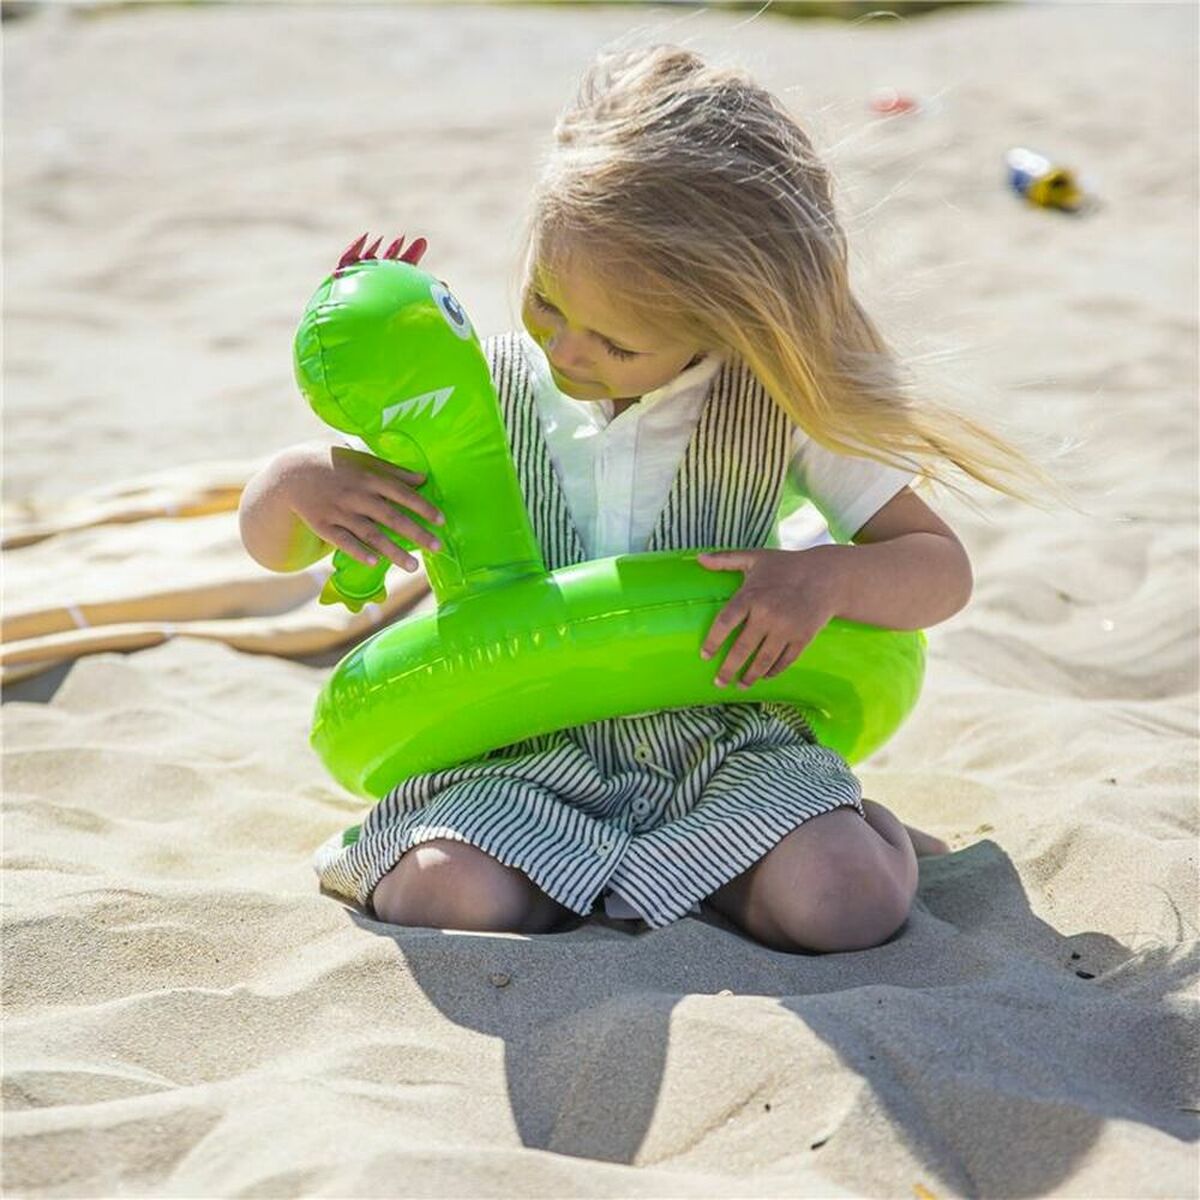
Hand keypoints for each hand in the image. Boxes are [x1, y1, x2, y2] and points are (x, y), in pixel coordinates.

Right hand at [283, 443, 445, 572]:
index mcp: (369, 478)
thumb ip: (393, 472)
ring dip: (393, 551)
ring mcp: (339, 512)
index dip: (423, 507)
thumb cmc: (337, 467)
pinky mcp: (324, 526)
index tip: (441, 521)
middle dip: (416, 533)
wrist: (293, 473)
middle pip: (391, 517)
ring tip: (413, 566)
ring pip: (370, 534)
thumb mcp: (364, 462)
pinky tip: (376, 564)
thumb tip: (423, 479)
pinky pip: (343, 542)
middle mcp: (356, 496)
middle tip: (437, 547)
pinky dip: (359, 553)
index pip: (402, 493)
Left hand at [696, 547, 841, 688]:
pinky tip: (764, 676)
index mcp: (751, 596)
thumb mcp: (755, 558)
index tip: (705, 656)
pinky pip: (785, 660)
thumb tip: (699, 558)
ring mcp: (786, 629)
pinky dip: (774, 671)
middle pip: (742, 649)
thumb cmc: (786, 566)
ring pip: (763, 660)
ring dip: (750, 676)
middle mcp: (767, 615)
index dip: (713, 642)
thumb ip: (725, 559)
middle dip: (728, 669)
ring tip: (741, 685)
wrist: (827, 576)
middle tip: (719, 683)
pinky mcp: (802, 638)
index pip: (725, 623)